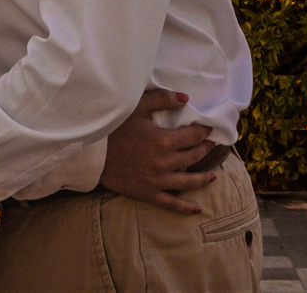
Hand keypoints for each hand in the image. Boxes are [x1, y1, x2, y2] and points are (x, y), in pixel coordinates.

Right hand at [100, 88, 217, 214]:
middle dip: (205, 149)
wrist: (92, 153)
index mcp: (163, 141)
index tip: (208, 128)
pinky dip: (185, 208)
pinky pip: (170, 204)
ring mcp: (157, 181)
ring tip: (214, 175)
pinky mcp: (148, 193)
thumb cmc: (114, 127)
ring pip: (188, 182)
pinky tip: (198, 208)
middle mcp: (164, 163)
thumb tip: (186, 98)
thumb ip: (163, 100)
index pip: (193, 136)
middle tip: (211, 145)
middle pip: (193, 156)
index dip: (204, 131)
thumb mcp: (137, 107)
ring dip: (203, 178)